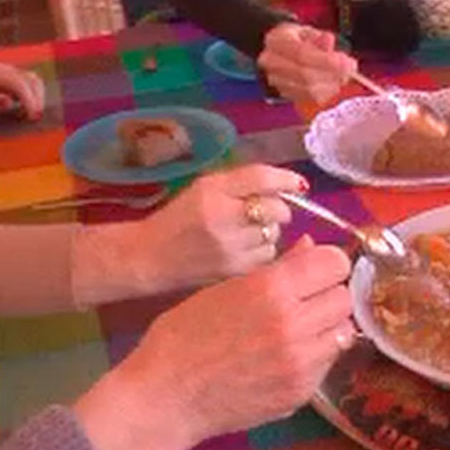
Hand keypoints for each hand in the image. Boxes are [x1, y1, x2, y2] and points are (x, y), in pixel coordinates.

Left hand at [0, 63, 44, 119]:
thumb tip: (8, 102)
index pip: (20, 84)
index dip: (29, 100)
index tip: (32, 116)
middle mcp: (7, 69)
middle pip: (31, 80)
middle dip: (37, 99)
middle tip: (36, 117)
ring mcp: (13, 71)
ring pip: (35, 80)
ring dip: (39, 97)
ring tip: (35, 113)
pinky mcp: (16, 77)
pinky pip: (32, 84)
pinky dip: (36, 96)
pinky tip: (31, 108)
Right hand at [73, 164, 307, 304]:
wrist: (150, 256)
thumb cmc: (179, 217)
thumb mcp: (204, 187)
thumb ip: (242, 182)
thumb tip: (288, 184)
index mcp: (212, 190)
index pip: (261, 177)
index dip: (286, 179)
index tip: (298, 184)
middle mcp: (223, 217)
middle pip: (276, 208)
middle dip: (278, 208)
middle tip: (265, 212)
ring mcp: (230, 248)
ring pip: (275, 235)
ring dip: (269, 232)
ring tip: (247, 233)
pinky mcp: (234, 272)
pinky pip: (267, 257)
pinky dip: (262, 252)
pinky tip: (244, 250)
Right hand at [74, 237, 354, 449]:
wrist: (167, 396)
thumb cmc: (185, 335)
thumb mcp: (225, 288)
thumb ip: (277, 268)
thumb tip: (311, 247)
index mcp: (272, 289)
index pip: (335, 263)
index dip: (327, 264)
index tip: (316, 271)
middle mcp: (294, 323)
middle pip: (344, 298)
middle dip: (329, 295)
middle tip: (307, 301)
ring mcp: (301, 362)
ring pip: (344, 332)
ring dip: (328, 327)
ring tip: (301, 330)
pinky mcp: (302, 392)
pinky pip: (328, 363)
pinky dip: (317, 356)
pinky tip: (289, 356)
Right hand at [257, 22, 356, 104]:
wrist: (280, 51)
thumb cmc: (297, 39)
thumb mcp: (309, 31)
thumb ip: (320, 37)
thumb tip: (329, 41)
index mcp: (276, 40)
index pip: (302, 54)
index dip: (327, 61)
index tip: (347, 63)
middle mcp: (271, 61)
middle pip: (305, 75)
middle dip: (332, 74)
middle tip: (350, 70)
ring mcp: (276, 80)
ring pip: (308, 90)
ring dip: (331, 85)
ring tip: (342, 76)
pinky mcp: (284, 93)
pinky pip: (309, 98)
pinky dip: (325, 92)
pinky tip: (332, 84)